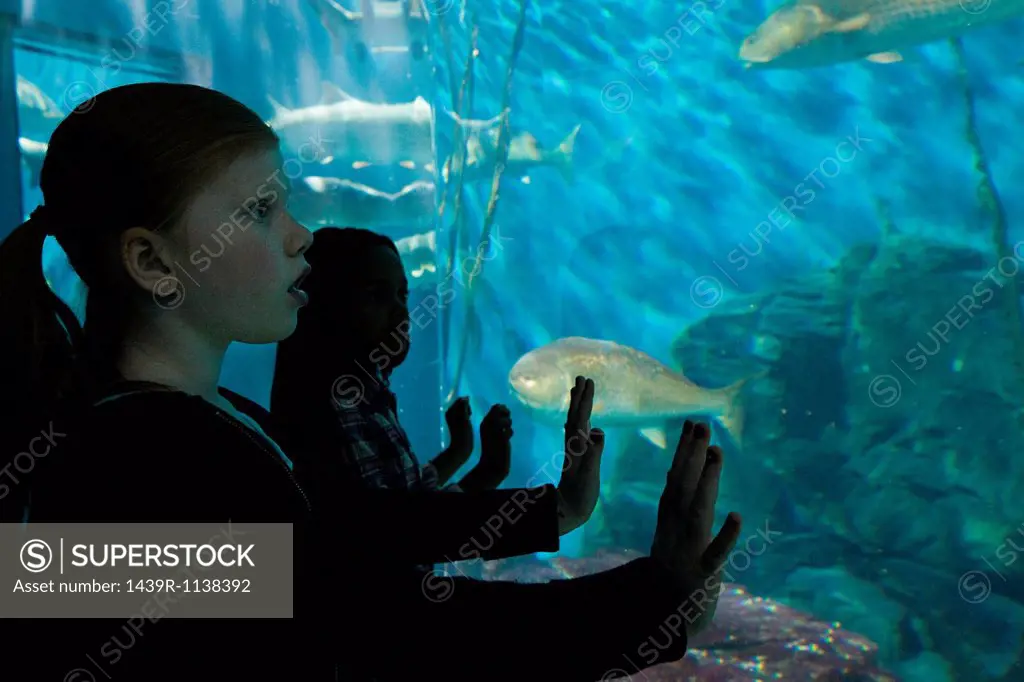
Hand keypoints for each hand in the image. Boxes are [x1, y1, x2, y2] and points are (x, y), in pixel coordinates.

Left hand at [444, 397, 473, 461]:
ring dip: (468, 411)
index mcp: (450, 411)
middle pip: (462, 404)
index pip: (460, 400)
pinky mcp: (458, 423)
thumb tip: (465, 398)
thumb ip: (464, 407)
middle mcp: (451, 413)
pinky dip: (468, 415)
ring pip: (464, 409)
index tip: (470, 412)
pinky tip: (470, 421)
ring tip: (471, 418)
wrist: (461, 448)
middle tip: (470, 415)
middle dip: (467, 406)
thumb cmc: (462, 434)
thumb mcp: (464, 419)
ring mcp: (454, 418)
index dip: (467, 403)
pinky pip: (464, 414)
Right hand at [477, 404, 512, 486]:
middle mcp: (488, 424)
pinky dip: (510, 434)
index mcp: (484, 422)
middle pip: (502, 410)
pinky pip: (510, 430)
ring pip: (507, 420)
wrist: (492, 462)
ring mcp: (494, 430)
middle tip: (506, 425)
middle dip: (507, 415)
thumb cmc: (492, 446)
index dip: (503, 410)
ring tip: (505, 434)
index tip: (504, 418)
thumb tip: (505, 408)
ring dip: (509, 426)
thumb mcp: (492, 431)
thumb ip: (497, 420)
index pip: (496, 407)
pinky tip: (506, 440)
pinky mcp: (501, 437)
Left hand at [555, 376, 603, 535]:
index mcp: (576, 445)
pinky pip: (578, 432)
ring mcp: (574, 450)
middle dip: (579, 396)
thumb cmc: (581, 495)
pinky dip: (580, 421)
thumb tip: (598, 430)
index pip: (581, 417)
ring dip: (577, 405)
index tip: (587, 381)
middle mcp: (573, 444)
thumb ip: (593, 452)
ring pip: (575, 421)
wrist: (568, 509)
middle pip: (575, 415)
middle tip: (581, 377)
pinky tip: (584, 420)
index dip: (584, 399)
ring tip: (578, 390)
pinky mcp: (577, 456)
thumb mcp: (589, 474)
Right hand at [651, 420, 741, 637]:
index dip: (684, 451)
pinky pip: (716, 553)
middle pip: (683, 486)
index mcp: (669, 516)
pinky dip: (725, 536)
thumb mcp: (669, 528)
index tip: (691, 423)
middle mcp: (675, 527)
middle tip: (702, 425)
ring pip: (698, 510)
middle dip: (692, 455)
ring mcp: (689, 548)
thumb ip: (674, 498)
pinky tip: (737, 517)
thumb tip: (676, 464)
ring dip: (706, 482)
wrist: (667, 609)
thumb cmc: (674, 564)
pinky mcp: (704, 572)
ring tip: (716, 454)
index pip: (675, 477)